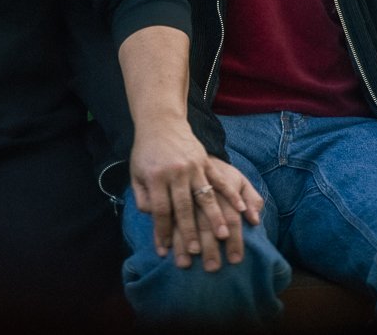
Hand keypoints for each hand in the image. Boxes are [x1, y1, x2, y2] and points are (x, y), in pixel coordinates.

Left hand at [130, 119, 260, 269]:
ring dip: (215, 217)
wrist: (160, 122)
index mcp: (155, 177)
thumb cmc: (146, 153)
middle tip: (197, 253)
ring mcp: (193, 167)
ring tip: (224, 237)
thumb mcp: (136, 173)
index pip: (160, 210)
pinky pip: (220, 180)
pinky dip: (230, 195)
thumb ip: (143, 197)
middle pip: (184, 207)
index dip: (163, 231)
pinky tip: (240, 209)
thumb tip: (152, 217)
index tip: (166, 251)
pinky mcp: (205, 161)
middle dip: (190, 232)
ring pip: (206, 196)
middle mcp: (175, 173)